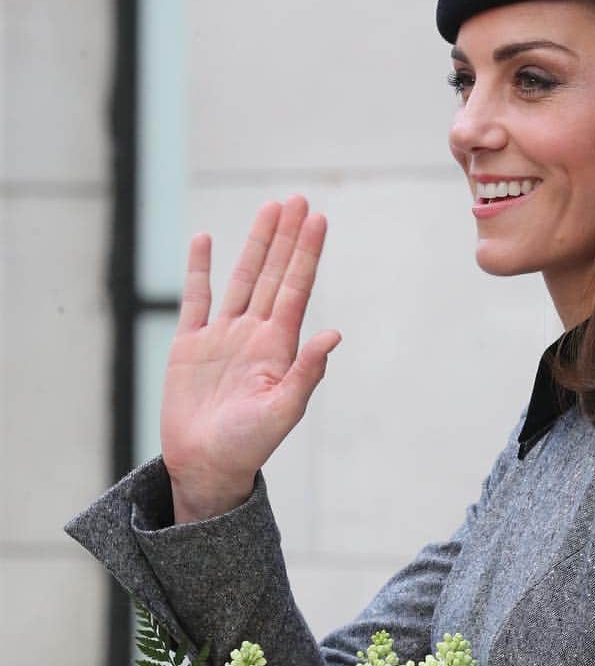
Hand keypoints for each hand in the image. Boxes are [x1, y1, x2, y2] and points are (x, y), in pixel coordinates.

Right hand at [162, 194, 340, 521]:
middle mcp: (254, 334)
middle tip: (298, 199)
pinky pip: (195, 298)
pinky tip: (205, 240)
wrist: (207, 466)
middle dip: (287, 237)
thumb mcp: (284, 410)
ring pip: (242, 278)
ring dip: (255, 244)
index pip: (297, 288)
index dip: (307, 253)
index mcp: (279, 347)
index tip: (319, 219)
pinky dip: (199, 269)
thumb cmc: (250, 445)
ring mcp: (222, 336)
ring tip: (269, 208)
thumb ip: (307, 372)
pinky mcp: (189, 344)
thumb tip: (334, 334)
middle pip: (274, 274)